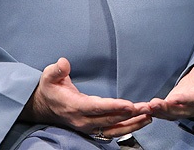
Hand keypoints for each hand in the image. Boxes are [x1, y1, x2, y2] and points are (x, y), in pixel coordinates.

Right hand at [22, 57, 151, 137]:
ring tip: (149, 116)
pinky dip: (128, 128)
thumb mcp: (49, 76)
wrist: (44, 107)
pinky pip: (113, 132)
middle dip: (130, 114)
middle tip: (147, 107)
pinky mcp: (93, 130)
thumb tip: (64, 62)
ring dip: (133, 124)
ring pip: (114, 129)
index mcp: (73, 106)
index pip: (96, 108)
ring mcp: (88, 127)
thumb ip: (57, 70)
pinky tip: (140, 121)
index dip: (113, 106)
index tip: (129, 105)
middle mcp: (82, 120)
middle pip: (109, 119)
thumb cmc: (50, 89)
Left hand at [146, 49, 193, 119]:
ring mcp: (184, 107)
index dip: (186, 99)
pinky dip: (153, 111)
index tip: (175, 98)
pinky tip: (141, 108)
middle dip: (167, 109)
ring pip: (170, 113)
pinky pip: (164, 111)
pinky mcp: (174, 106)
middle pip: (180, 110)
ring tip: (145, 108)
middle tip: (154, 104)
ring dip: (157, 111)